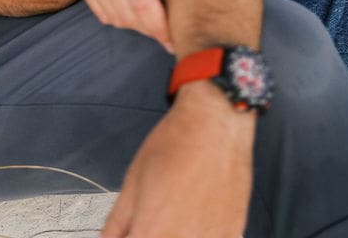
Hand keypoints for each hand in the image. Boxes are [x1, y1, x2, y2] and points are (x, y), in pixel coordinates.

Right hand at [75, 0, 170, 49]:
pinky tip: (134, 7)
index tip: (177, 37)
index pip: (142, 5)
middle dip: (152, 29)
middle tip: (170, 29)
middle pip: (128, 16)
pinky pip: (102, 12)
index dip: (161, 27)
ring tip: (153, 16)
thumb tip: (175, 19)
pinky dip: (120, 17)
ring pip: (114, 18)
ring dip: (136, 24)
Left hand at [103, 82, 255, 237]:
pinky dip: (199, 235)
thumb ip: (116, 223)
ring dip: (175, 235)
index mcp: (151, 232)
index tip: (134, 231)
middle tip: (154, 218)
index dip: (132, 237)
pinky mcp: (232, 235)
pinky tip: (197, 218)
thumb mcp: (133, 180)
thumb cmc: (176, 143)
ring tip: (176, 215)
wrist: (215, 122)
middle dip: (151, 234)